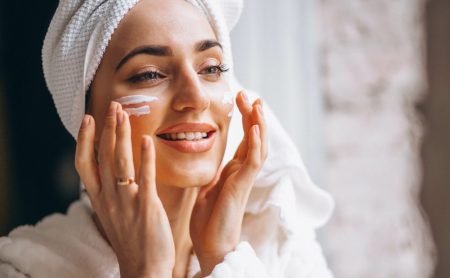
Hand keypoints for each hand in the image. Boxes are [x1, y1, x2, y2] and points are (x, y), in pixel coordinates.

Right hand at [75, 102, 173, 277]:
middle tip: (113, 106)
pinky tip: (147, 140)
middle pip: (103, 156)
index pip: (84, 164)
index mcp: (99, 199)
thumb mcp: (113, 214)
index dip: (84, 140)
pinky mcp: (146, 207)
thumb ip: (111, 191)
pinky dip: (145, 158)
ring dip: (121, 136)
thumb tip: (113, 170)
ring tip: (123, 114)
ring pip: (120, 162)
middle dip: (107, 128)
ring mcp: (126, 202)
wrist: (143, 268)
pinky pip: (145, 178)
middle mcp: (108, 198)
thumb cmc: (131, 240)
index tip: (88, 119)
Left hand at [190, 91, 267, 275]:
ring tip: (257, 103)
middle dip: (253, 116)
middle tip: (250, 95)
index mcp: (234, 171)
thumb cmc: (208, 221)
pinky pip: (252, 162)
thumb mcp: (207, 189)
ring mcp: (244, 179)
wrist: (210, 246)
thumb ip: (212, 173)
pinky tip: (254, 128)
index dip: (246, 120)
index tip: (241, 100)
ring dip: (259, 124)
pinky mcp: (242, 187)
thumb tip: (208, 162)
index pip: (245, 140)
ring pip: (259, 146)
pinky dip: (255, 144)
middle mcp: (242, 172)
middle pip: (255, 138)